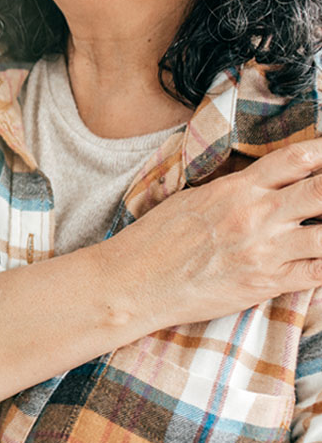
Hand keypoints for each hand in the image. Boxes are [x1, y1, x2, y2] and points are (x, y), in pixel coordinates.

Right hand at [103, 139, 321, 331]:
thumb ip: (235, 189)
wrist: (139, 279)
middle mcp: (256, 214)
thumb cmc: (159, 238)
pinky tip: (321, 262)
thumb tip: (261, 184)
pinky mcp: (266, 283)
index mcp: (238, 188)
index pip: (294, 158)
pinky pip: (316, 274)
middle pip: (321, 190)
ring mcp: (264, 250)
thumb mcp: (195, 198)